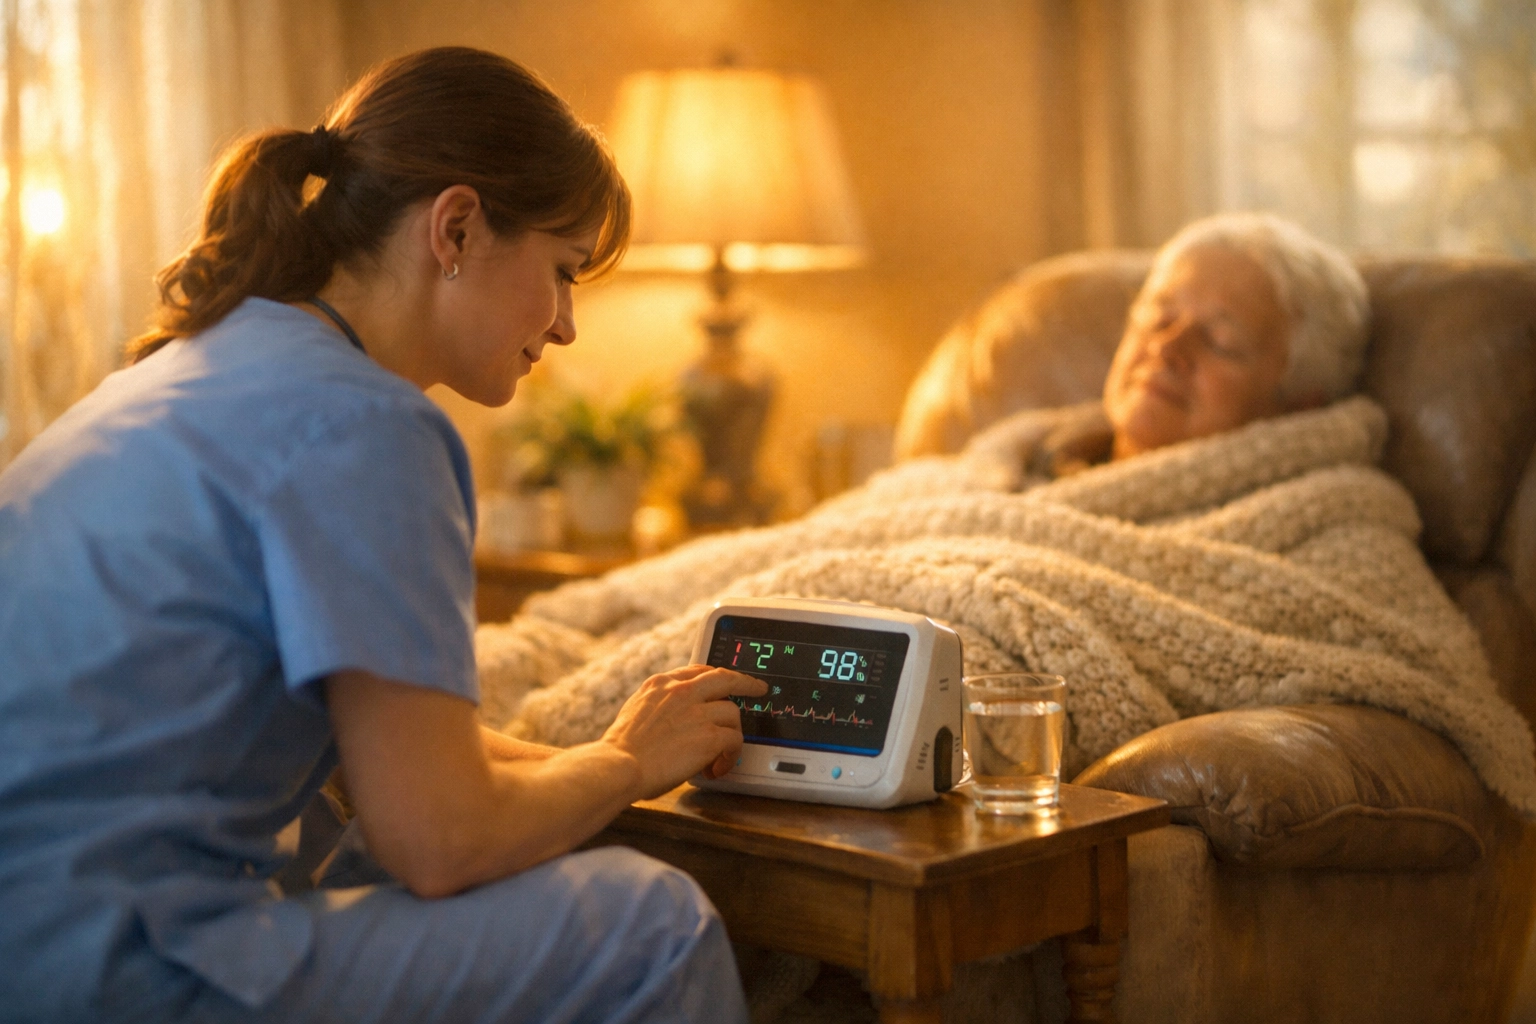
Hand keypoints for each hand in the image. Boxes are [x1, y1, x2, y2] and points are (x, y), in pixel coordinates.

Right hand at [600, 664, 767, 799]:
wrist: (620, 765)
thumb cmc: (621, 750)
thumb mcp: (634, 712)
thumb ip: (656, 707)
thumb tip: (668, 718)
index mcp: (660, 684)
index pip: (697, 671)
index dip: (715, 676)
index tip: (724, 681)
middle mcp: (681, 692)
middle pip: (725, 678)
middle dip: (746, 682)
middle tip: (757, 688)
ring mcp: (698, 712)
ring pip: (733, 713)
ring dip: (732, 735)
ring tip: (721, 756)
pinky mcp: (710, 735)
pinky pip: (735, 740)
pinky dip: (731, 756)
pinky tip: (718, 768)